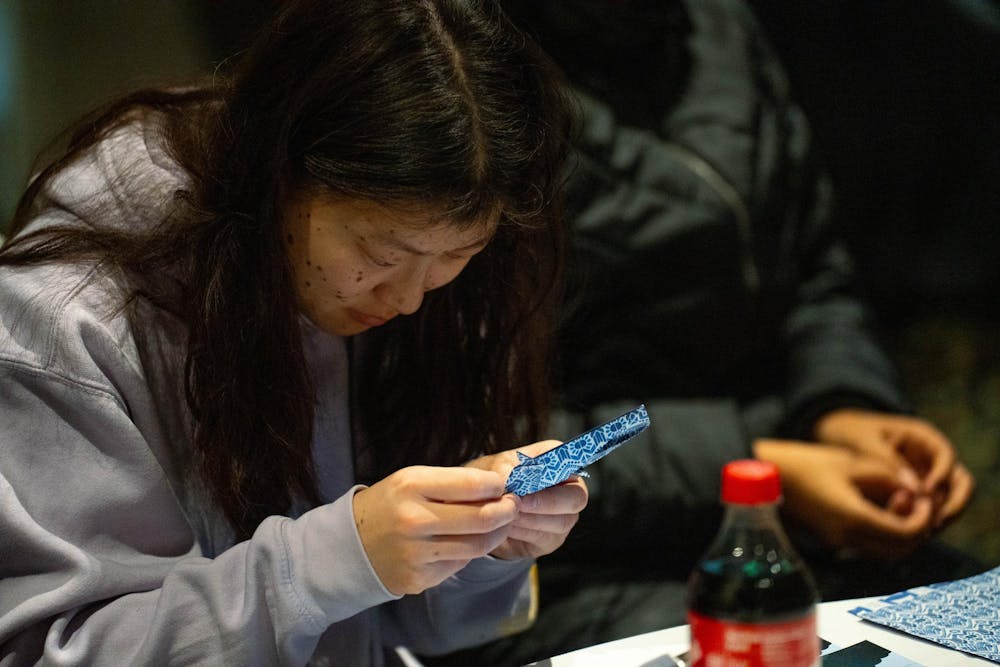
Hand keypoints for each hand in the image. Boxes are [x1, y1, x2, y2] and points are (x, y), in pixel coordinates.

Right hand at [352, 466, 518, 595]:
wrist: (351, 545)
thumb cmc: (391, 505)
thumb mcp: (413, 480)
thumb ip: (454, 482)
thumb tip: (499, 487)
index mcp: (411, 486)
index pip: (472, 484)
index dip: (497, 485)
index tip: (504, 485)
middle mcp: (414, 520)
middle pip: (483, 518)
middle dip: (508, 510)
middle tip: (513, 505)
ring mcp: (417, 553)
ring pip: (479, 546)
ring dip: (498, 533)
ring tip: (501, 522)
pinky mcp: (420, 579)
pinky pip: (461, 564)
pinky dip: (470, 552)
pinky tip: (466, 541)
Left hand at [465, 440, 588, 559]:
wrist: (483, 510)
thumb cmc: (497, 482)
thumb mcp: (496, 469)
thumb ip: (505, 470)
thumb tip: (509, 480)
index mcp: (557, 463)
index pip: (570, 460)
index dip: (556, 469)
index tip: (532, 476)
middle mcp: (568, 489)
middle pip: (576, 497)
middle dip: (547, 501)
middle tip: (519, 502)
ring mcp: (563, 517)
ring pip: (560, 521)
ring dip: (530, 518)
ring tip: (507, 514)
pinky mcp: (551, 539)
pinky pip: (543, 537)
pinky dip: (522, 531)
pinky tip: (506, 525)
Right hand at [754, 439, 934, 558]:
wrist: (768, 475)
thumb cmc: (807, 464)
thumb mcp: (854, 463)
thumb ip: (889, 478)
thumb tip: (913, 490)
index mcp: (856, 519)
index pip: (907, 533)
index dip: (923, 518)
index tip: (925, 498)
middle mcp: (848, 538)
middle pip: (899, 550)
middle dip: (916, 529)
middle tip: (919, 504)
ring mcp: (837, 542)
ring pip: (884, 551)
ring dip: (900, 533)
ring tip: (900, 504)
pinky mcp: (830, 539)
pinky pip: (867, 544)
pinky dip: (882, 533)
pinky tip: (879, 508)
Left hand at [813, 409, 973, 527]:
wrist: (833, 437)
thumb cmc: (849, 432)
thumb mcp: (864, 441)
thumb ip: (888, 460)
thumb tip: (915, 489)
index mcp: (923, 437)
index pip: (946, 456)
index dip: (940, 475)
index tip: (924, 493)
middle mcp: (931, 459)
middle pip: (960, 483)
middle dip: (952, 504)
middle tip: (933, 522)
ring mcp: (926, 478)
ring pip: (948, 502)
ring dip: (940, 519)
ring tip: (920, 534)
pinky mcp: (915, 497)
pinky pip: (929, 513)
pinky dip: (923, 524)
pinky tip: (906, 535)